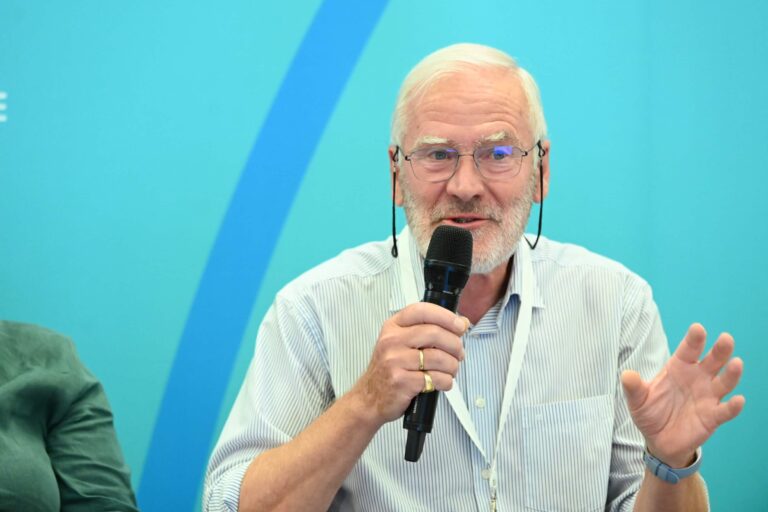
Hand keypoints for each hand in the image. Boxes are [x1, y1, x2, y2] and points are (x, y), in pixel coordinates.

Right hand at [351, 303, 467, 425]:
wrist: (369, 398)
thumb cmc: (388, 369)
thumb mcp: (401, 343)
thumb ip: (429, 331)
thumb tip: (461, 323)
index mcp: (393, 327)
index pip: (422, 311)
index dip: (446, 316)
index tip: (459, 325)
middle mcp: (392, 341)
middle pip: (434, 333)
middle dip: (455, 345)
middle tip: (459, 353)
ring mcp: (395, 361)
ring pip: (438, 357)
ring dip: (453, 365)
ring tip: (451, 370)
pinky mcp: (402, 381)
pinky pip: (435, 378)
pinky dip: (446, 381)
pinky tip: (443, 382)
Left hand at [621, 323, 744, 467]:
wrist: (659, 440)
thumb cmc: (650, 412)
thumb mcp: (637, 400)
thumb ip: (633, 387)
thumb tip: (626, 375)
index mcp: (679, 368)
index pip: (688, 350)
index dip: (694, 340)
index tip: (698, 329)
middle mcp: (697, 379)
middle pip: (712, 361)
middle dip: (720, 350)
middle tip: (726, 338)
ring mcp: (707, 397)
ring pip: (724, 382)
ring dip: (731, 374)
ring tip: (736, 363)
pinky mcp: (713, 417)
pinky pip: (725, 410)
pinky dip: (733, 406)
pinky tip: (738, 401)